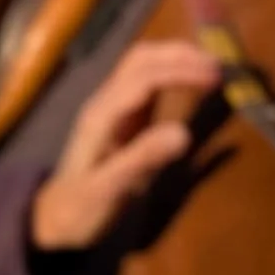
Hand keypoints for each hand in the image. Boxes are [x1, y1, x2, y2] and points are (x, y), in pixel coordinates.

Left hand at [30, 41, 219, 250]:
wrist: (56, 219)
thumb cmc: (81, 207)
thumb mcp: (109, 189)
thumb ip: (143, 158)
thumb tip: (185, 131)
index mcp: (101, 115)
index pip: (144, 77)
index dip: (181, 71)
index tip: (215, 77)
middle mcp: (105, 101)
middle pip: (141, 58)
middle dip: (181, 54)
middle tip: (218, 66)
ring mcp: (113, 105)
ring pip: (143, 63)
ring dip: (177, 58)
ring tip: (210, 68)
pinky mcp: (123, 114)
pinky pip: (148, 80)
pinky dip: (173, 71)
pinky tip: (192, 81)